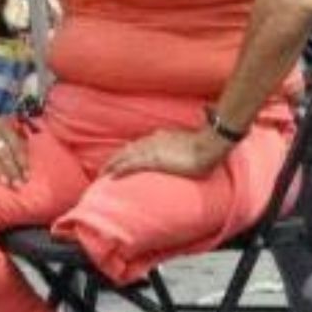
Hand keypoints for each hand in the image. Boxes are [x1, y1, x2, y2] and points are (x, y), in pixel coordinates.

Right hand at [0, 104, 27, 186]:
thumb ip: (15, 141)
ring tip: (4, 182)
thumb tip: (26, 160)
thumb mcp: (3, 126)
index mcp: (4, 128)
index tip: (27, 177)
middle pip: (4, 153)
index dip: (22, 162)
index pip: (16, 146)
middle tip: (18, 185)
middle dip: (12, 169)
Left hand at [101, 127, 233, 179]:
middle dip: (117, 157)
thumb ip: (180, 143)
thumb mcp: (188, 142)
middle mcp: (153, 140)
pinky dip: (119, 170)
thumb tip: (181, 148)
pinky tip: (111, 176)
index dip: (129, 150)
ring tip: (104, 172)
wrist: (208, 146)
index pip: (140, 143)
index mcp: (161, 136)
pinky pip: (130, 165)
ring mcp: (151, 149)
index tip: (122, 156)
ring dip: (113, 163)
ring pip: (126, 156)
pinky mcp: (153, 160)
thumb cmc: (204, 145)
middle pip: (129, 148)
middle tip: (106, 166)